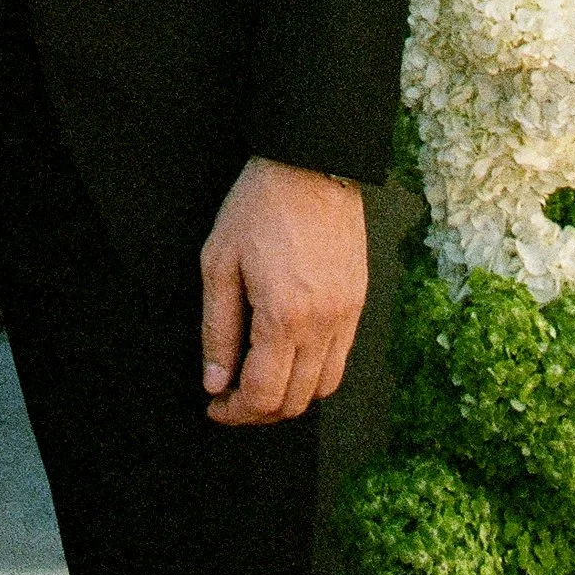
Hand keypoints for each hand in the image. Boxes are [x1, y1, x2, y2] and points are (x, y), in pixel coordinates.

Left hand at [200, 155, 367, 425]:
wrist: (312, 162)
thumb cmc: (258, 206)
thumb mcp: (219, 262)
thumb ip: (217, 330)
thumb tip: (215, 382)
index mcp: (284, 317)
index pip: (263, 395)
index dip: (235, 412)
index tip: (215, 405)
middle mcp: (323, 325)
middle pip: (295, 402)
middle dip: (259, 411)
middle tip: (231, 397)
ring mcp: (347, 315)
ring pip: (323, 388)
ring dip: (289, 396)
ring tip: (260, 379)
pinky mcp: (358, 302)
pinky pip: (341, 359)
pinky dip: (314, 372)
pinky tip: (289, 355)